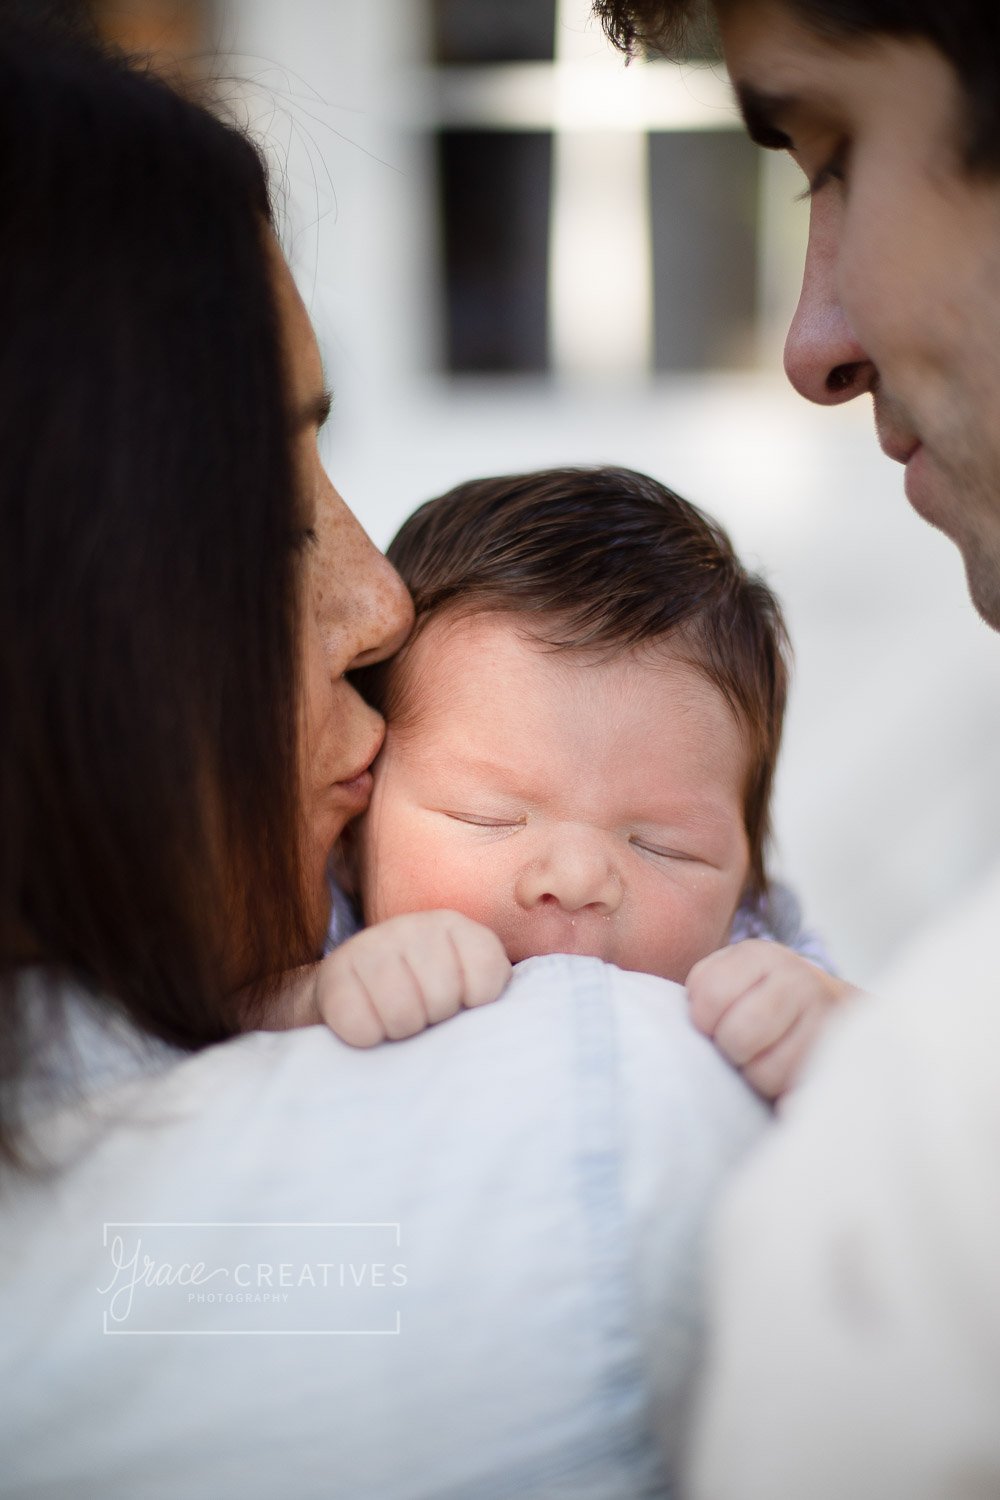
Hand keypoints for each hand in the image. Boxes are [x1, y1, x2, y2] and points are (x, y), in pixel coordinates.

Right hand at [315, 910, 511, 1047]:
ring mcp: (370, 944)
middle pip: (442, 996)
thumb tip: (499, 1023)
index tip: (462, 1004)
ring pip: (402, 1013)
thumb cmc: (422, 998)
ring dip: (401, 1030)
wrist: (352, 996)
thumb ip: (490, 995)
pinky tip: (368, 1025)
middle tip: (423, 1015)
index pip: (486, 973)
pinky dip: (366, 1037)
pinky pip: (359, 1024)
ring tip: (397, 1021)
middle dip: (434, 1019)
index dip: (475, 1003)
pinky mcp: (334, 973)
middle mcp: (413, 925)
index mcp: (455, 927)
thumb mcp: (465, 988)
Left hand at [686, 940, 858, 1099]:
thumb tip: (667, 1032)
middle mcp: (797, 979)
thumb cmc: (761, 1000)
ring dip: (759, 1077)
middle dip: (731, 1051)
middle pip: (738, 1037)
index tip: (713, 1023)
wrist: (834, 1010)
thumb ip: (701, 993)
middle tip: (741, 1047)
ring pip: (766, 1073)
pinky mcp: (843, 1057)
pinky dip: (785, 1095)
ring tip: (767, 1059)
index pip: (710, 995)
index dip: (703, 1021)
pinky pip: (796, 1094)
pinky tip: (790, 1076)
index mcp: (759, 955)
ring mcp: (826, 1017)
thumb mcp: (731, 978)